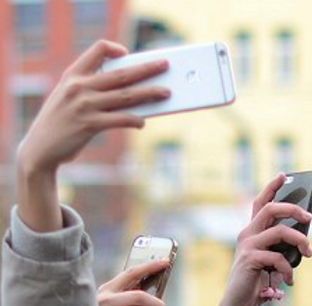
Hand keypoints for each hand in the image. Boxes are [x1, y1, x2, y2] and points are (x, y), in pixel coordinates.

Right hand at [17, 40, 169, 230]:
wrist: (41, 148)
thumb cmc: (62, 123)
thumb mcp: (70, 99)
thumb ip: (94, 91)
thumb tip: (134, 94)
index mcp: (73, 75)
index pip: (96, 51)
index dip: (113, 48)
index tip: (127, 52)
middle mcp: (78, 87)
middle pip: (120, 74)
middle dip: (146, 69)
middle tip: (165, 65)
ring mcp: (84, 105)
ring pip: (126, 96)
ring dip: (149, 93)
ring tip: (166, 93)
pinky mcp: (90, 125)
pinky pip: (120, 119)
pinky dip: (135, 120)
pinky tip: (142, 122)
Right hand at [210, 174, 311, 305]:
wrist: (239, 303)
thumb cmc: (258, 281)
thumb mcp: (272, 261)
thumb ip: (282, 248)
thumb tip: (304, 242)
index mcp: (253, 231)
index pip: (260, 203)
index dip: (271, 188)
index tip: (284, 175)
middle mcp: (248, 234)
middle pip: (270, 209)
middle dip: (293, 209)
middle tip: (310, 219)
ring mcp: (247, 246)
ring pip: (279, 231)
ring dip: (299, 241)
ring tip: (309, 252)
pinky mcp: (249, 260)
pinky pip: (277, 257)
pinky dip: (288, 268)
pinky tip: (289, 280)